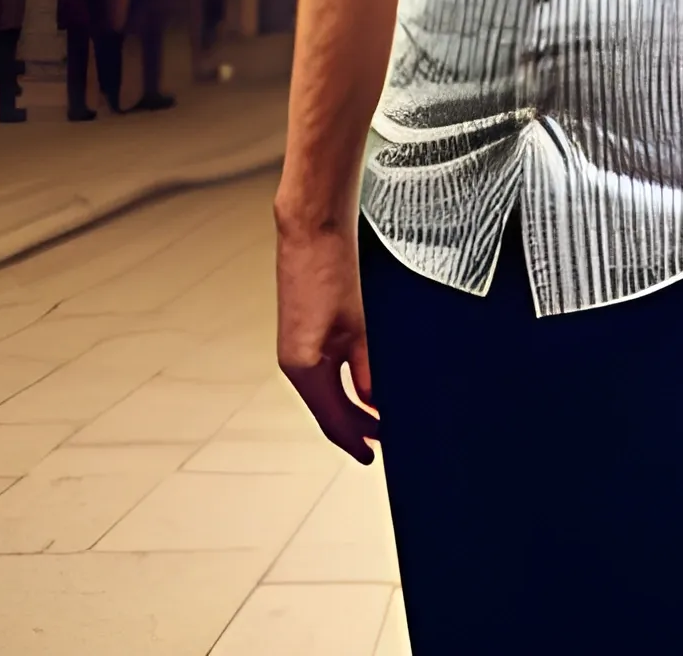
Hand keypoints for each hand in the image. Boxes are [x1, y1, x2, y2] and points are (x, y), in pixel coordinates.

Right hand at [274, 215, 379, 462]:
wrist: (313, 226)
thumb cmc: (330, 269)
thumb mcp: (359, 325)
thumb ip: (368, 368)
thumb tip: (378, 404)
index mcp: (303, 367)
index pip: (332, 419)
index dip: (355, 440)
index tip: (375, 456)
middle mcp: (296, 361)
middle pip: (330, 408)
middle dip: (357, 425)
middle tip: (387, 439)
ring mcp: (300, 344)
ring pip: (329, 389)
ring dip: (354, 403)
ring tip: (382, 416)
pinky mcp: (309, 327)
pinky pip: (329, 367)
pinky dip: (348, 380)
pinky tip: (367, 381)